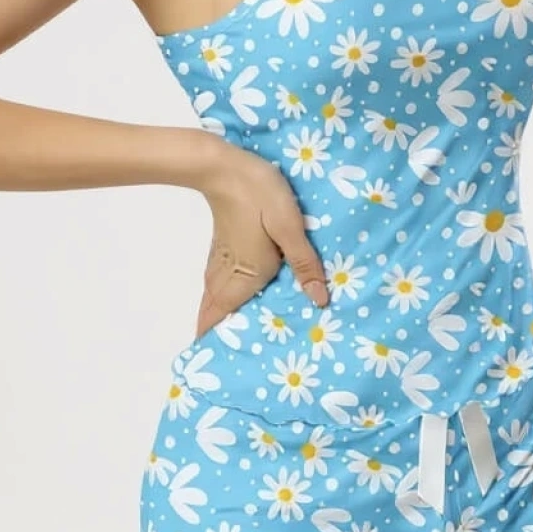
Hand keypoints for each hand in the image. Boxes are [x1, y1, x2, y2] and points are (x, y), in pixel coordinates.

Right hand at [194, 143, 328, 338]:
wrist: (226, 166)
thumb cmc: (259, 197)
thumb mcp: (291, 229)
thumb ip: (305, 265)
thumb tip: (320, 301)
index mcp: (244, 276)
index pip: (218, 318)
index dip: (212, 341)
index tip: (216, 364)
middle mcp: (228, 274)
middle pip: (214, 313)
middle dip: (219, 335)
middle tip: (234, 356)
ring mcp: (222, 260)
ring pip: (214, 298)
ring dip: (220, 316)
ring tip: (236, 334)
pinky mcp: (223, 247)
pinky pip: (218, 283)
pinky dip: (223, 298)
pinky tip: (238, 298)